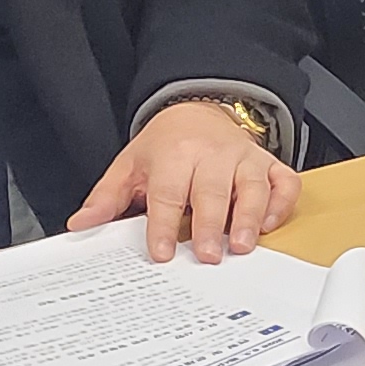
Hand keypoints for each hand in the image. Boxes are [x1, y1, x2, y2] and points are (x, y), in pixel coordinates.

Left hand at [73, 96, 298, 262]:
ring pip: (252, 186)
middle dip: (211, 224)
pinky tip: (268, 223)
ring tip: (243, 245)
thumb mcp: (130, 165)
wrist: (199, 109)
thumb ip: (107, 197)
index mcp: (174, 153)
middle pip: (211, 191)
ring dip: (249, 216)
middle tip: (209, 256)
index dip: (163, 225)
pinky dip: (281, 202)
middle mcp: (212, 153)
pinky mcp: (268, 163)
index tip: (161, 253)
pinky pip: (284, 181)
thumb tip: (81, 224)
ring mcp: (244, 158)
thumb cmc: (165, 145)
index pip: (168, 193)